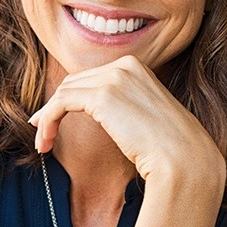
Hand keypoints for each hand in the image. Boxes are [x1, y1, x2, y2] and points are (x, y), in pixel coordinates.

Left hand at [29, 55, 224, 181]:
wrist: (183, 160)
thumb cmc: (169, 148)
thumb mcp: (145, 116)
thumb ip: (123, 106)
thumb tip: (100, 113)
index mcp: (137, 66)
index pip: (91, 78)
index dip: (69, 98)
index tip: (54, 120)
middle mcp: (125, 65)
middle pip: (75, 82)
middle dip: (54, 107)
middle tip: (42, 132)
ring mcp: (114, 78)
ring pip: (64, 92)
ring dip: (48, 118)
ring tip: (42, 144)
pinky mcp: (102, 96)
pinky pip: (61, 104)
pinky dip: (48, 121)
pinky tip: (45, 141)